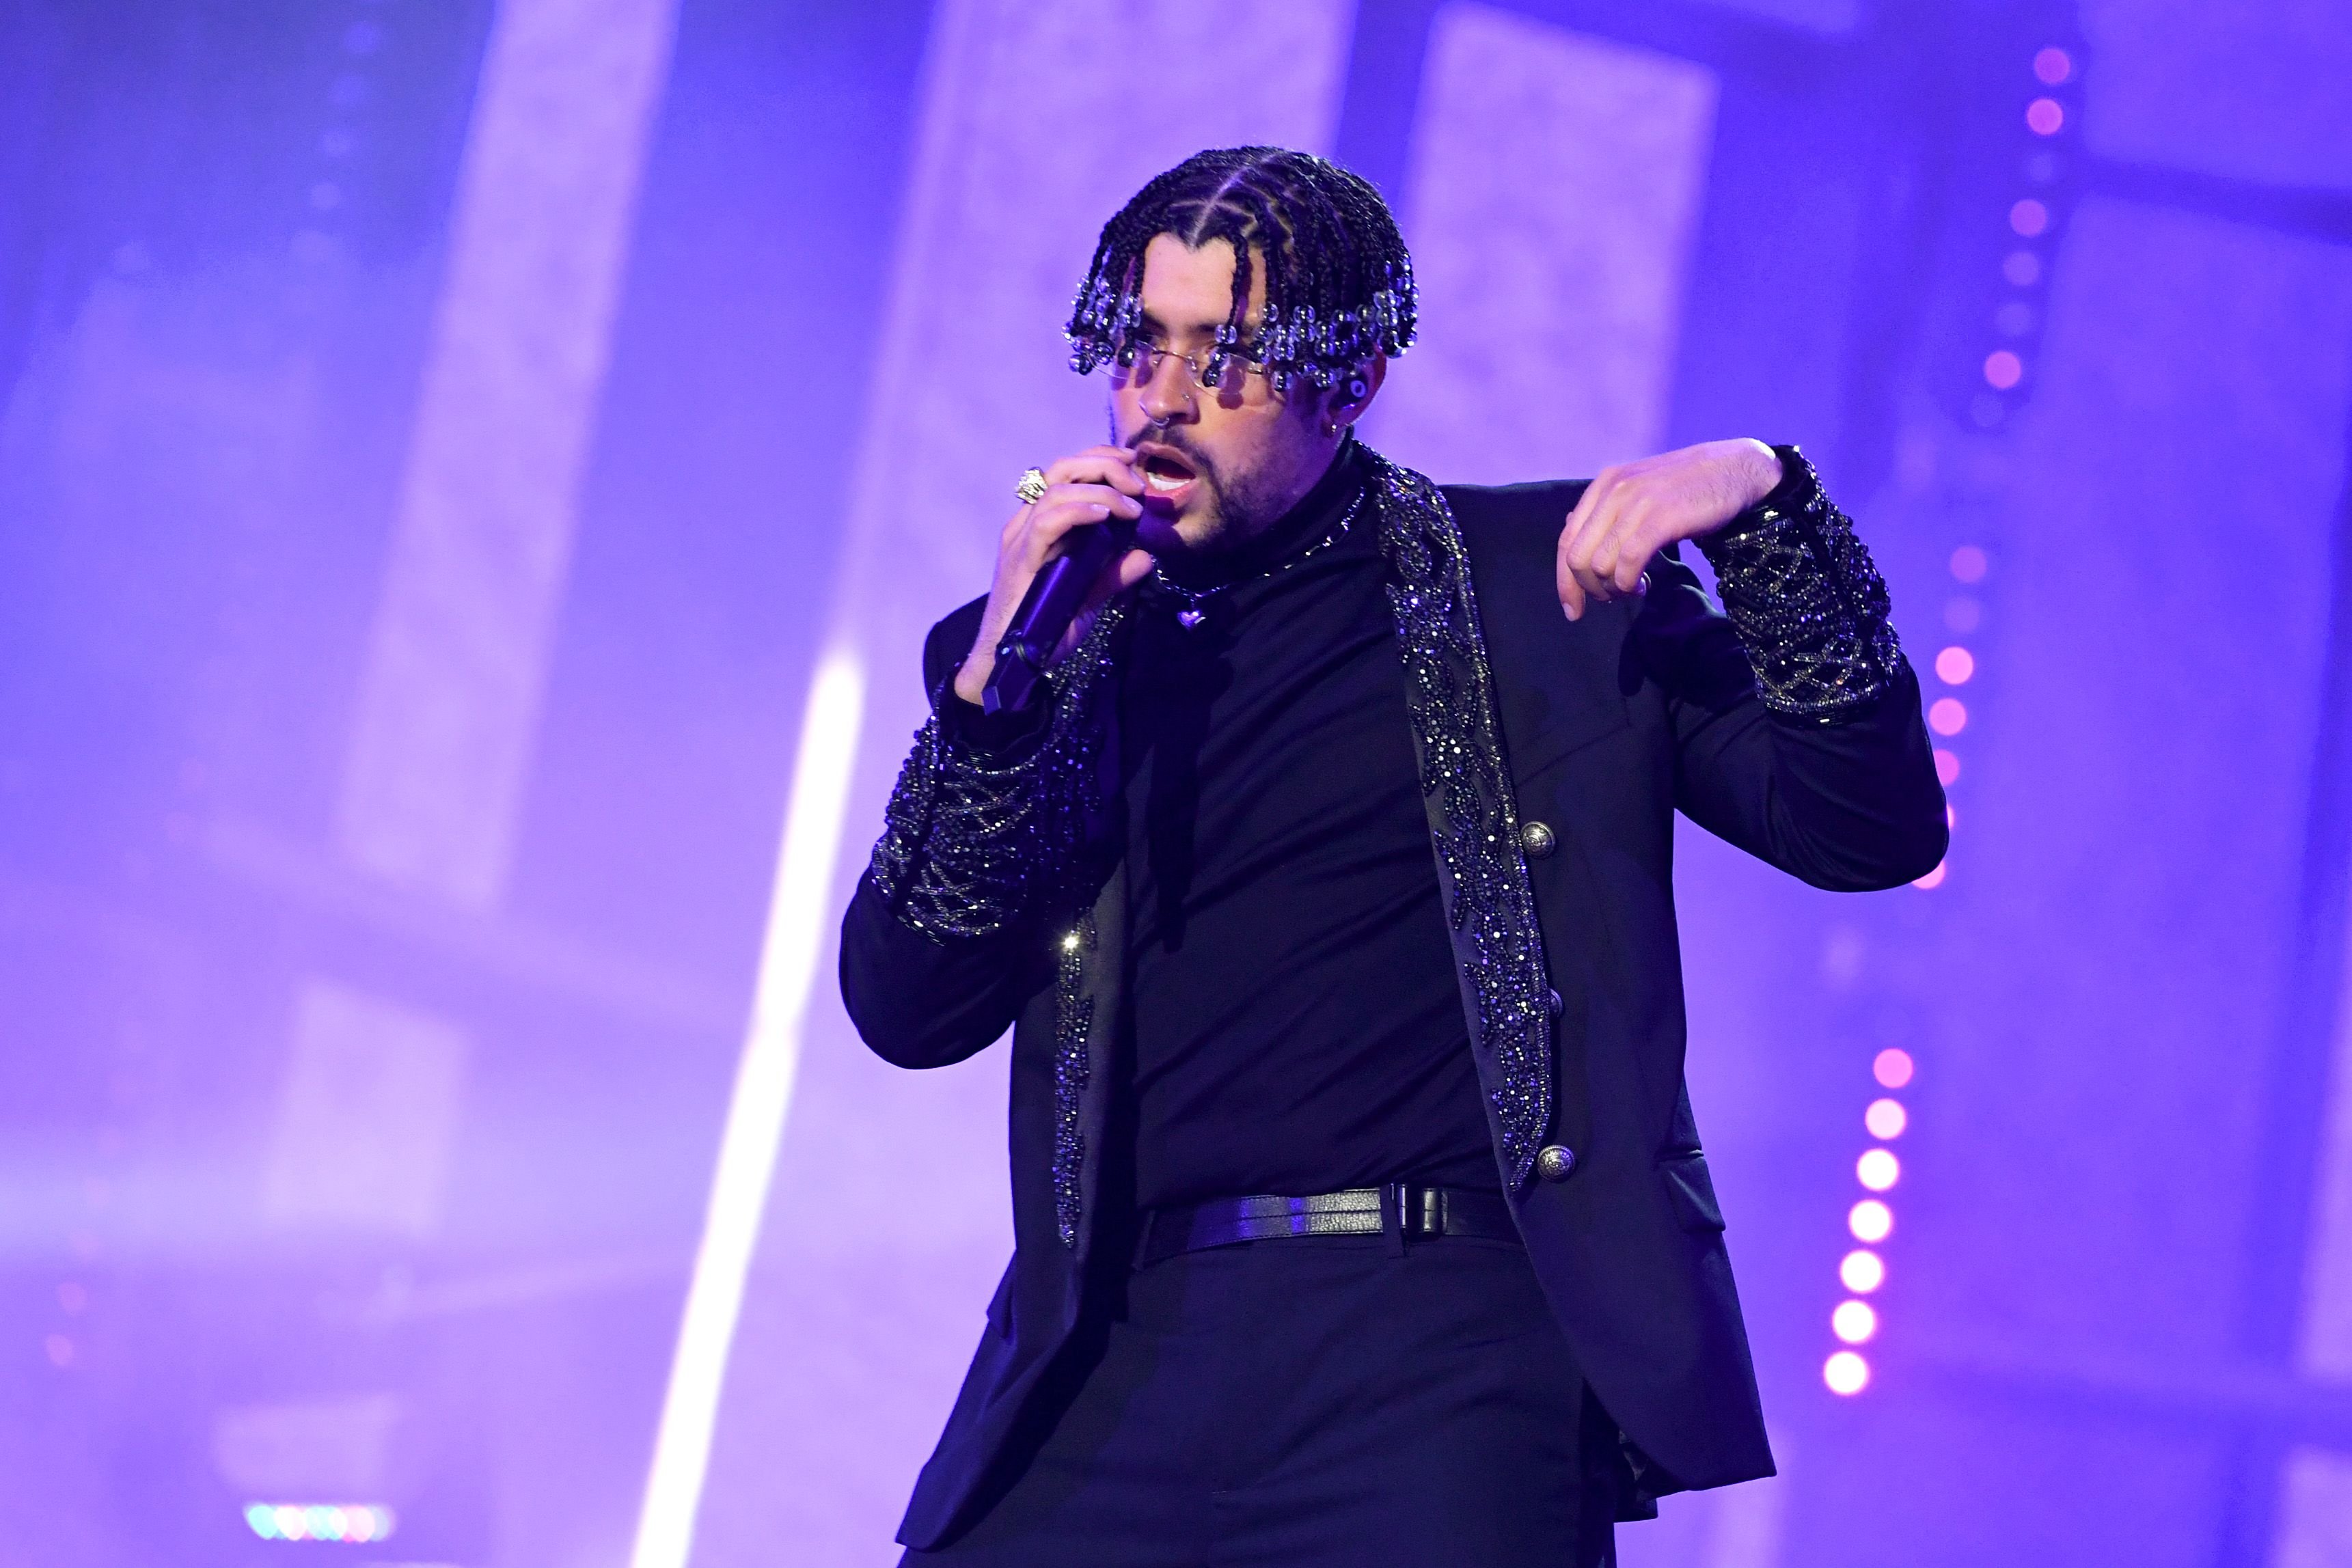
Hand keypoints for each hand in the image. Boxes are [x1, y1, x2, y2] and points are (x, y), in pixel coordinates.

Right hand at [953, 446, 1157, 705]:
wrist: (1007, 665)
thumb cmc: (1043, 629)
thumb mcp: (1088, 599)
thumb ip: (1113, 576)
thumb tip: (1145, 556)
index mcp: (1041, 524)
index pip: (1068, 473)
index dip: (1100, 459)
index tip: (1133, 464)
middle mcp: (1026, 523)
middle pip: (1062, 470)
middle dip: (1104, 465)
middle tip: (1137, 482)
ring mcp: (1020, 539)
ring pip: (1056, 489)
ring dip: (1101, 489)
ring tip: (1132, 506)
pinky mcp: (1019, 559)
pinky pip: (1047, 522)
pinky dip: (1079, 511)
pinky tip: (1105, 516)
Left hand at [1557, 438, 1782, 620]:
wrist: (1735, 469)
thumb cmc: (1688, 488)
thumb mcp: (1640, 492)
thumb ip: (1607, 513)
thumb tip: (1573, 536)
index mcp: (1604, 485)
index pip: (1566, 541)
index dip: (1565, 582)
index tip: (1572, 611)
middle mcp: (1613, 490)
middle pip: (1576, 558)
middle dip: (1590, 589)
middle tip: (1613, 598)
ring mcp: (1636, 502)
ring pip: (1599, 564)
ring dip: (1613, 589)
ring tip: (1634, 588)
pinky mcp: (1660, 517)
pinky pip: (1627, 562)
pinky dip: (1629, 583)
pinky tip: (1644, 585)